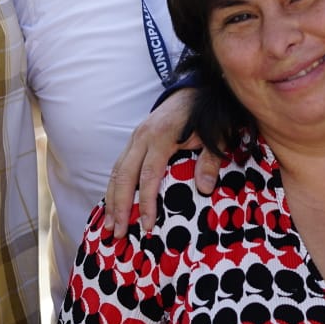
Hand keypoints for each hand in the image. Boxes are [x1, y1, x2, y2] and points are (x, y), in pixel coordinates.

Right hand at [104, 89, 207, 236]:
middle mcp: (142, 136)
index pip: (148, 175)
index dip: (146, 202)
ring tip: (108, 225)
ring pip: (117, 171)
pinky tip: (112, 204)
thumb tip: (204, 189)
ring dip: (111, 199)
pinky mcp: (134, 139)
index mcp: (161, 136)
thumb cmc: (206, 115)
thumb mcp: (215, 136)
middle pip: (124, 175)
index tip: (147, 226)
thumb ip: (210, 161)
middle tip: (116, 233)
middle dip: (119, 206)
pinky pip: (119, 165)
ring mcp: (135, 137)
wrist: (195, 90)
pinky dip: (114, 186)